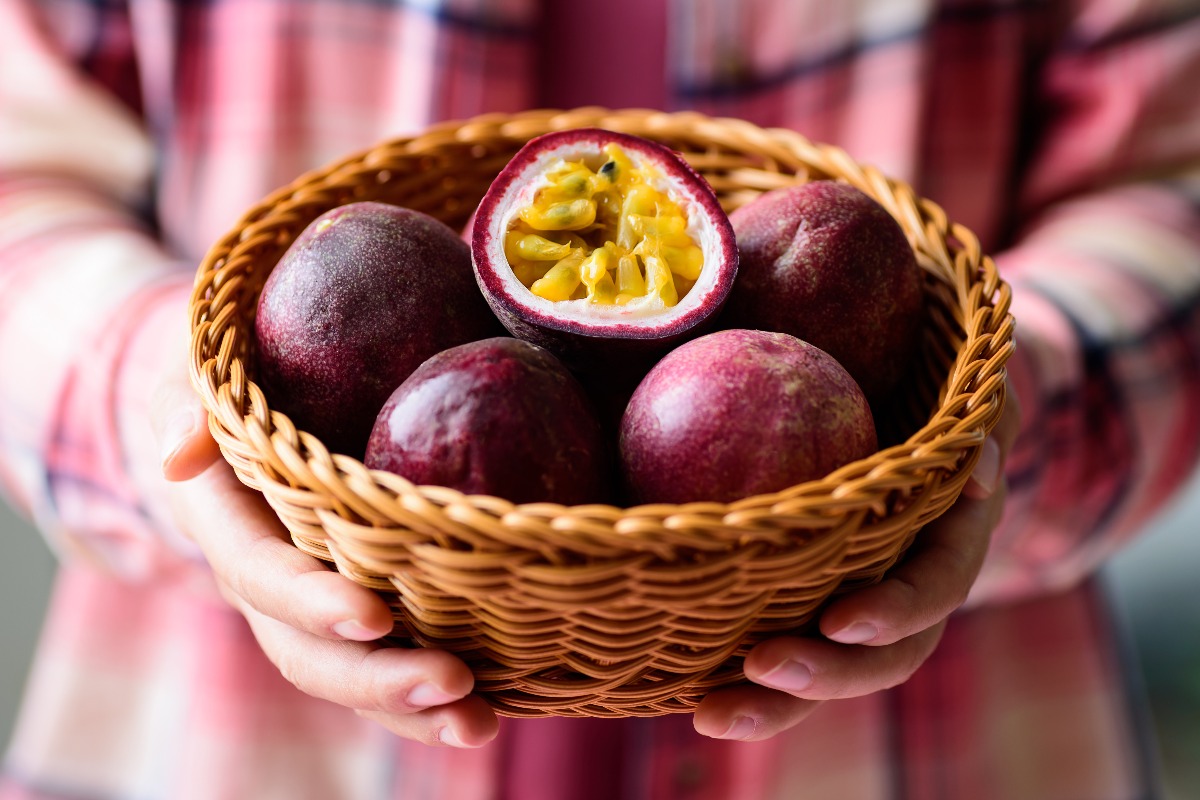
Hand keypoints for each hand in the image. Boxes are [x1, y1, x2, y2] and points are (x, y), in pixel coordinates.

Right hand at [150, 368, 498, 747]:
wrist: (256, 414)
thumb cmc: (240, 380)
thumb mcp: (201, 376)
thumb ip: (190, 403)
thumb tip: (180, 453)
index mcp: (229, 522)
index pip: (262, 572)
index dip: (310, 600)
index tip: (372, 615)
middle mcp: (267, 583)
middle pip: (308, 651)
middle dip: (376, 677)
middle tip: (454, 682)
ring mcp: (311, 609)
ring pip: (350, 677)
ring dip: (412, 709)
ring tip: (480, 723)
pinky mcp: (359, 616)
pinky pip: (386, 668)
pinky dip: (431, 704)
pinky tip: (493, 713)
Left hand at [694, 385, 1021, 740]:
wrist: (907, 412)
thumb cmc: (936, 396)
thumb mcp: (969, 403)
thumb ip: (976, 428)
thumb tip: (981, 466)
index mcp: (948, 546)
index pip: (931, 589)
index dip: (892, 613)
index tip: (838, 620)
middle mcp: (907, 593)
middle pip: (880, 657)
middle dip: (825, 675)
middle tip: (762, 668)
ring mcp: (858, 608)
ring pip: (826, 672)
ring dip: (774, 703)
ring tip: (712, 714)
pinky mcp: (807, 609)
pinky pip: (780, 647)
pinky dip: (738, 680)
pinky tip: (684, 695)